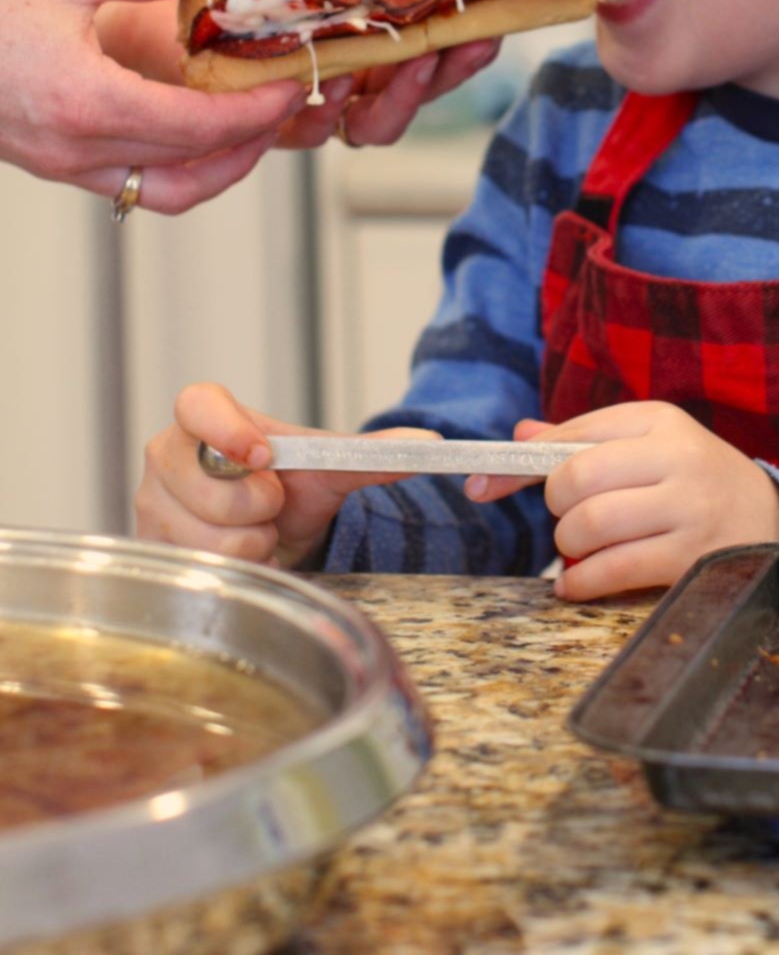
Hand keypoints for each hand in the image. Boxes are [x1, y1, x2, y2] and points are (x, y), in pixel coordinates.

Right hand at [1, 0, 305, 210]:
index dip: (255, 112)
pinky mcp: (54, 165)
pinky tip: (200, 132)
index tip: (289, 86)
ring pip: (166, 194)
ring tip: (254, 126)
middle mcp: (76, 147)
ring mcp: (63, 165)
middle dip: (252, 140)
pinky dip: (178, 170)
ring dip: (219, 169)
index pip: (197, 126)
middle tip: (285, 102)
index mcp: (85, 100)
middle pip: (193, 168)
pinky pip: (132, 187)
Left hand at [100, 0, 500, 156]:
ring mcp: (306, 107)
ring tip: (407, 63)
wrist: (140, 9)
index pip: (424, 44)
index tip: (486, 25)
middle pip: (415, 92)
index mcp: (353, 31)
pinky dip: (328, 110)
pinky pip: (313, 134)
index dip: (460, 41)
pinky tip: (331, 86)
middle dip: (447, 73)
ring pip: (376, 124)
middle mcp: (339, 76)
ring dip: (400, 96)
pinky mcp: (268, 130)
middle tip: (463, 46)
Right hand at [136, 381, 442, 568]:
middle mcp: (169, 455)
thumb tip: (431, 443)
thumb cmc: (290, 486)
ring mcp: (152, 504)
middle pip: (208, 488)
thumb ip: (371, 453)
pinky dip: (234, 570)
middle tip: (271, 505)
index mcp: (205, 417)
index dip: (226, 429)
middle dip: (256, 508)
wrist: (269, 531)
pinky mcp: (151, 550)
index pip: (197, 404)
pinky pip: (200, 569)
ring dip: (249, 545)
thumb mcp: (328, 466)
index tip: (264, 455)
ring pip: (207, 538)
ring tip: (256, 532)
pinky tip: (240, 556)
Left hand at [467, 401, 778, 600]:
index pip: (572, 435)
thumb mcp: (647, 443)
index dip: (519, 465)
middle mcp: (675, 457)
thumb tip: (520, 436)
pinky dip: (581, 582)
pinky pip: (615, 570)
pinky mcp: (692, 558)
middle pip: (576, 479)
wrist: (770, 518)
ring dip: (569, 546)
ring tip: (580, 550)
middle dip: (557, 508)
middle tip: (567, 520)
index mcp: (658, 421)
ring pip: (591, 525)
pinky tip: (575, 584)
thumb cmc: (691, 477)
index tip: (482, 486)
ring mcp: (687, 508)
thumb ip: (583, 439)